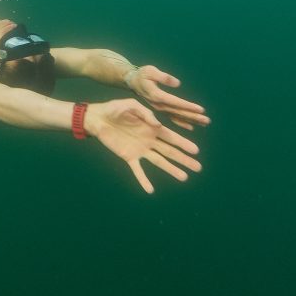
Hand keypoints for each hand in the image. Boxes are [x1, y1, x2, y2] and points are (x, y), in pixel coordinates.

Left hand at [85, 99, 201, 193]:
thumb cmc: (115, 108)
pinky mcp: (128, 156)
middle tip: (198, 167)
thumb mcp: (130, 105)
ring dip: (171, 170)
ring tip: (184, 177)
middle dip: (184, 159)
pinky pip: (137, 170)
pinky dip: (143, 180)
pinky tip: (150, 190)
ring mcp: (140, 150)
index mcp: (152, 127)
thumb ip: (144, 113)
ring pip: (159, 162)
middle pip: (170, 151)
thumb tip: (157, 125)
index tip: (196, 150)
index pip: (171, 137)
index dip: (183, 144)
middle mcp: (150, 140)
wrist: (98, 118)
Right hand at [126, 65, 209, 130]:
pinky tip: (191, 127)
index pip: (175, 103)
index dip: (188, 106)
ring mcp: (160, 109)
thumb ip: (163, 77)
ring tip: (204, 123)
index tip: (201, 109)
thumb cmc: (142, 75)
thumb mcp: (150, 71)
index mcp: (157, 96)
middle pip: (179, 112)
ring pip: (177, 117)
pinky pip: (173, 118)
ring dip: (191, 120)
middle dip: (193, 116)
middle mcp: (159, 105)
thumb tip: (177, 83)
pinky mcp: (161, 109)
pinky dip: (182, 122)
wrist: (132, 82)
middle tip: (207, 120)